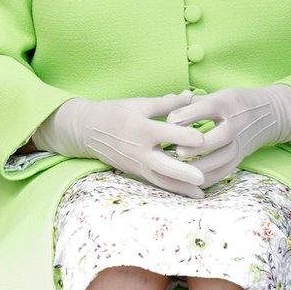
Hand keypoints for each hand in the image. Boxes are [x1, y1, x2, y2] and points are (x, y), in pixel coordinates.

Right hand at [32, 92, 207, 197]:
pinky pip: (155, 182)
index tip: (204, 139)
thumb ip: (166, 103)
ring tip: (201, 194)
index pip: (166, 134)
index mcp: (140, 128)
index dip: (185, 136)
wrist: (86, 129)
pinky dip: (172, 188)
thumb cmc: (114, 112)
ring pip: (160, 179)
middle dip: (182, 172)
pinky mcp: (134, 172)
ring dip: (181, 188)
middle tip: (201, 177)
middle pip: (163, 164)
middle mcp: (138, 149)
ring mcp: (135, 163)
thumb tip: (190, 95)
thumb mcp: (139, 104)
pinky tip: (187, 193)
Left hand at [168, 84, 290, 187]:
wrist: (269, 114)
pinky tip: (190, 180)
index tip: (168, 121)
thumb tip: (167, 109)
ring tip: (179, 168)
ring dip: (201, 165)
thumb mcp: (215, 96)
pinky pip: (224, 172)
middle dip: (197, 145)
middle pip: (219, 136)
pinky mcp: (240, 158)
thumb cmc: (232, 103)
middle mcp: (234, 125)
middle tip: (176, 151)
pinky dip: (208, 178)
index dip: (187, 115)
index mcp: (225, 105)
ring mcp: (239, 143)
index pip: (207, 108)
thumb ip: (191, 103)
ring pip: (222, 158)